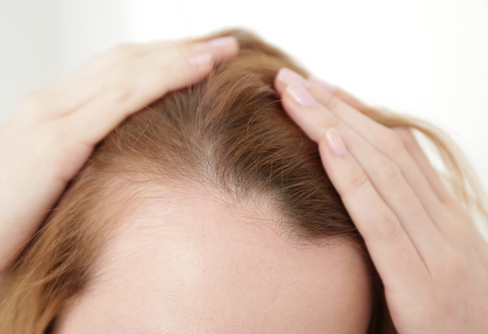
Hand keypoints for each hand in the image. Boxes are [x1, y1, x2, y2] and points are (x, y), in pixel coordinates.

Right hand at [0, 36, 238, 291]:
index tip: (198, 62)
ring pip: (128, 71)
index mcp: (51, 112)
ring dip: (179, 57)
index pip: (115, 72)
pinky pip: (120, 100)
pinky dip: (162, 80)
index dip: (159, 62)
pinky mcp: (56, 141)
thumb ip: (82, 163)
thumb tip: (123, 163)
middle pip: (126, 61)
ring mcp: (52, 116)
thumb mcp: (48, 182)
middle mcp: (52, 103)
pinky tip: (198, 71)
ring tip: (221, 50)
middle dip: (176, 51)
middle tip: (220, 45)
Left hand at [275, 68, 487, 332]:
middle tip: (294, 79)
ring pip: (383, 172)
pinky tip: (327, 144)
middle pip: (386, 150)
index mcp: (447, 219)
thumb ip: (400, 234)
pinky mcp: (421, 287)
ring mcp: (439, 253)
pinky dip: (353, 178)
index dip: (359, 114)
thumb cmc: (449, 324)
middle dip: (336, 110)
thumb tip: (355, 199)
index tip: (321, 90)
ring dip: (334, 127)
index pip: (400, 150)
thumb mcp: (430, 267)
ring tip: (296, 95)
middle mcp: (446, 225)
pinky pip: (380, 220)